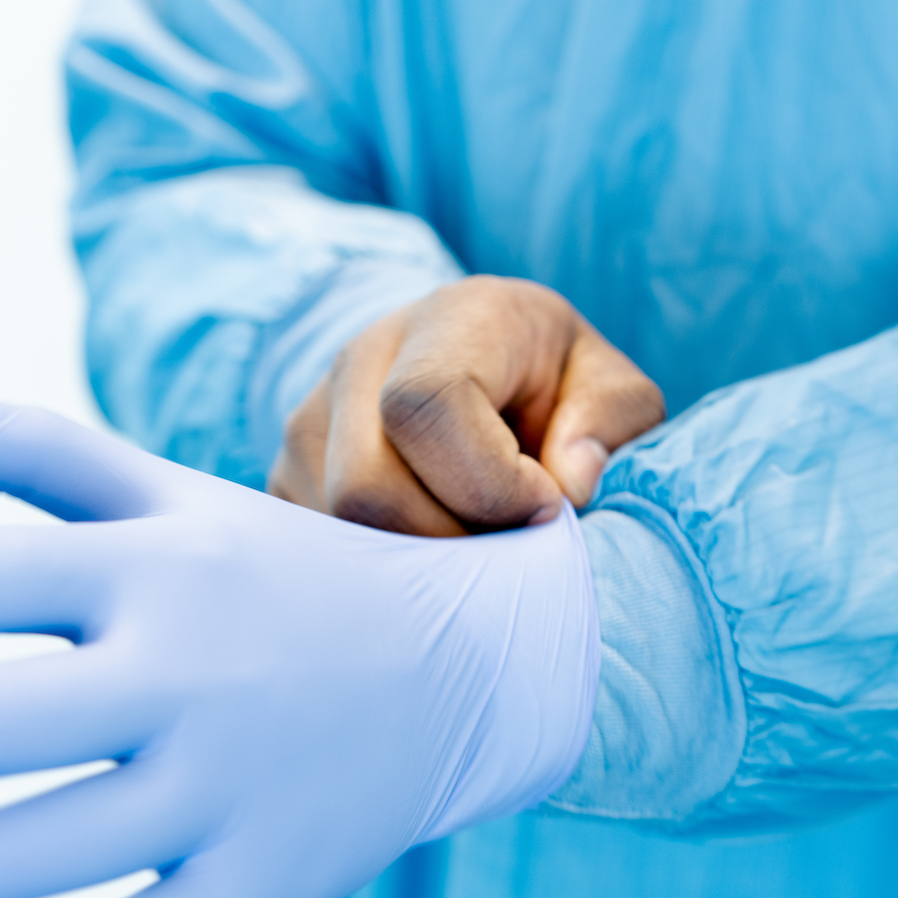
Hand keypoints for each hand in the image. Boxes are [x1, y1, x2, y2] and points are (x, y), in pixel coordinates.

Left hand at [0, 396, 597, 897]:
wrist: (468, 669)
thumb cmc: (284, 578)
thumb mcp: (177, 499)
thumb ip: (40, 452)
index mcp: (163, 570)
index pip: (2, 572)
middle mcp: (197, 671)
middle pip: (24, 711)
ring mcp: (239, 781)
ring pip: (79, 836)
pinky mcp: (273, 876)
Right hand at [267, 275, 664, 535]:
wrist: (473, 362)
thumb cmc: (552, 381)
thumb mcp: (610, 385)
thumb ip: (611, 421)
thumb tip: (570, 483)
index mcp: (448, 322)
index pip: (424, 405)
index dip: (488, 481)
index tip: (547, 503)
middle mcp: (360, 360)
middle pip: (367, 487)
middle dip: (451, 542)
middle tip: (511, 542)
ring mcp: (308, 422)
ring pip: (338, 532)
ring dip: (418, 565)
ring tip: (476, 541)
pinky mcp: (286, 478)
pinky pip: (322, 552)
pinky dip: (383, 575)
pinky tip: (434, 551)